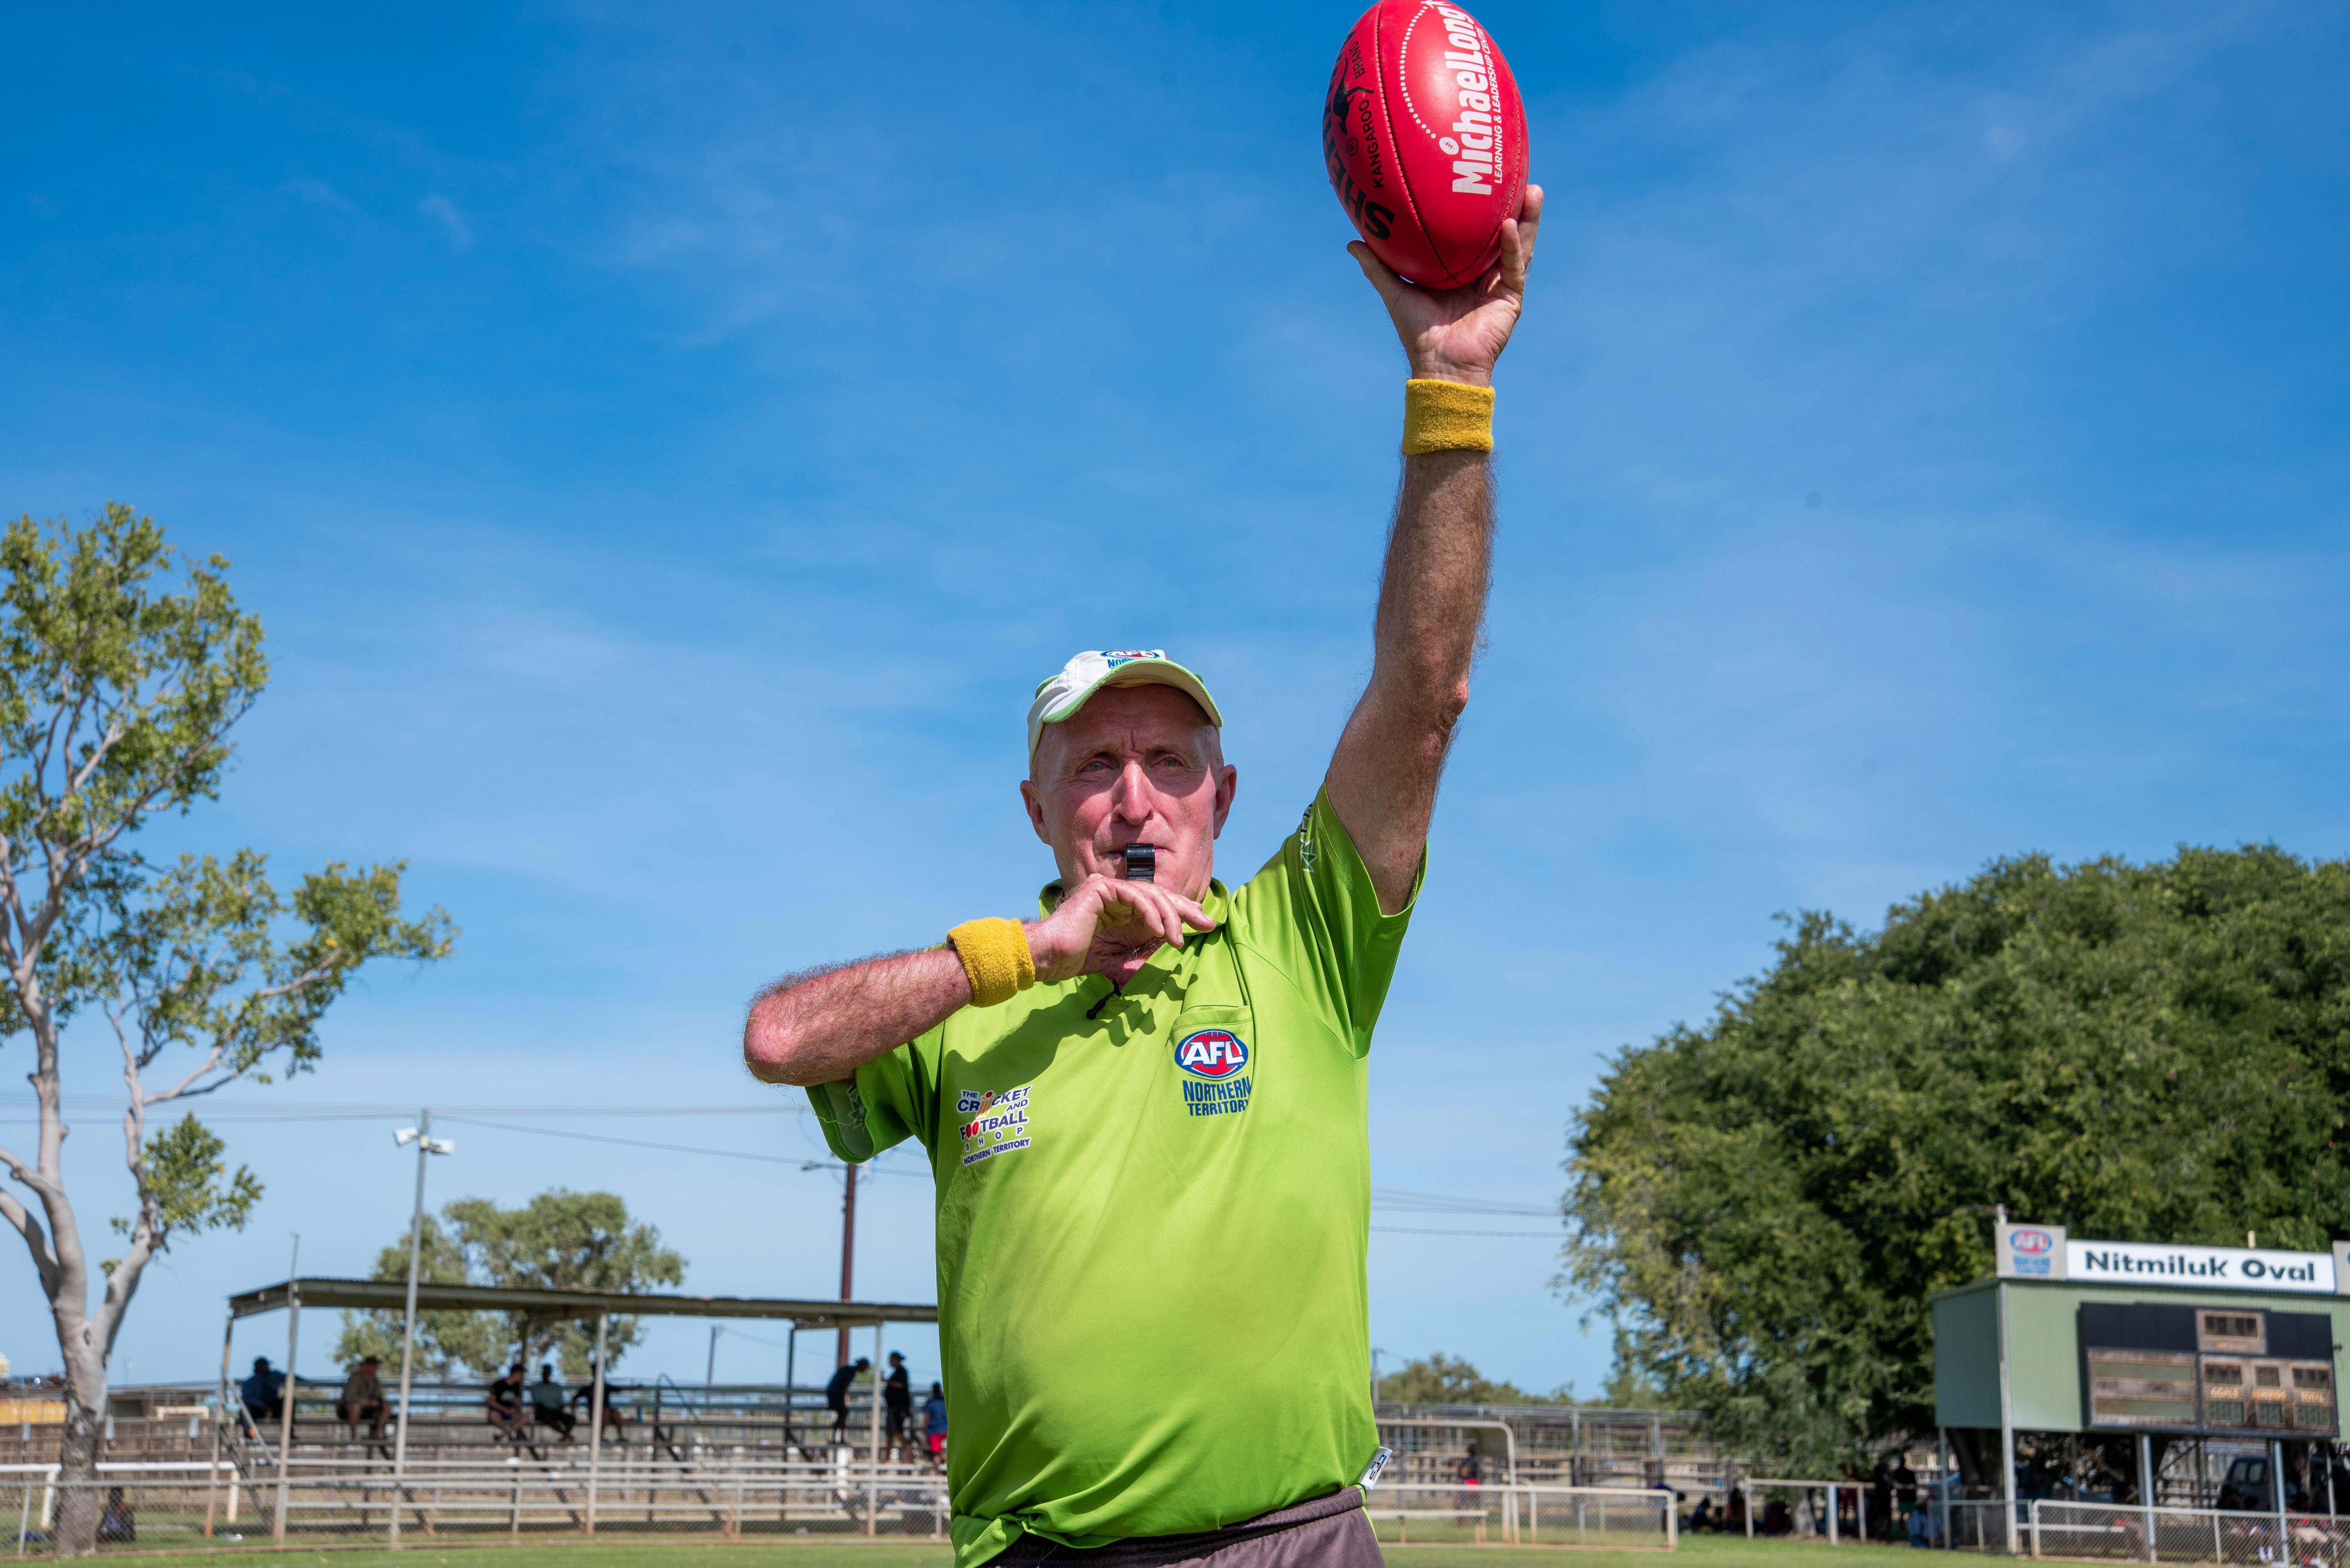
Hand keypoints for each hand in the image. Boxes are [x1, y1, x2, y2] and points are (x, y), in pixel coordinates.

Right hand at [1024, 874, 1214, 983]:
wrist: (1049, 957)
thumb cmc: (1079, 960)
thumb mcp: (1120, 961)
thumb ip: (1143, 958)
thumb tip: (1171, 960)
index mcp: (1122, 909)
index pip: (1158, 906)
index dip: (1181, 912)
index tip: (1202, 923)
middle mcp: (1118, 895)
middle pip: (1159, 896)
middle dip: (1185, 910)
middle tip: (1207, 923)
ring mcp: (1109, 888)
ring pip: (1150, 894)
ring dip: (1168, 916)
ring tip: (1178, 939)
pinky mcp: (1101, 887)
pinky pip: (1134, 895)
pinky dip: (1150, 912)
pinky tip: (1159, 930)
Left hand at [1349, 184, 1542, 387]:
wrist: (1439, 366)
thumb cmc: (1418, 333)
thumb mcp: (1395, 292)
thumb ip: (1378, 266)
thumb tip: (1353, 241)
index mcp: (1464, 269)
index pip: (1477, 231)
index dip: (1482, 206)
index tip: (1480, 176)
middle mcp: (1485, 272)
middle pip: (1504, 230)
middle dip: (1512, 202)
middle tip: (1514, 172)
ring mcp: (1500, 284)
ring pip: (1520, 243)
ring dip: (1528, 216)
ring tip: (1532, 188)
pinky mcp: (1511, 297)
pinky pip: (1513, 266)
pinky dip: (1512, 246)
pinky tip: (1510, 223)